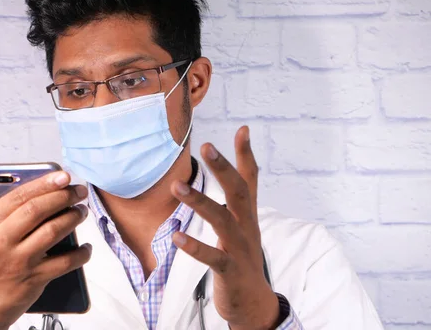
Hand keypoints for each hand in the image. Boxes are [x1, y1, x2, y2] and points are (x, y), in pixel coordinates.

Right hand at [0, 169, 91, 329]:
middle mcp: (1, 242)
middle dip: (62, 196)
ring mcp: (19, 262)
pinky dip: (81, 253)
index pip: (17, 196)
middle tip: (78, 191)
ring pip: (53, 231)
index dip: (43, 183)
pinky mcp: (34, 279)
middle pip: (36, 210)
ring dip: (73, 217)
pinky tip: (86, 246)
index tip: (62, 175)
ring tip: (82, 211)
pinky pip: (65, 262)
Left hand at [171, 126, 279, 329]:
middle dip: (224, 169)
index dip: (246, 154)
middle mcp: (247, 226)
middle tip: (207, 147)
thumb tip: (233, 170)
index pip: (251, 178)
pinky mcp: (230, 271)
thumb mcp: (244, 225)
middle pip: (239, 192)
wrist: (254, 302)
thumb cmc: (243, 256)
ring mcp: (240, 248)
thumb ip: (239, 199)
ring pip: (222, 221)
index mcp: (248, 214)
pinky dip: (195, 247)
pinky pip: (213, 257)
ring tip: (176, 186)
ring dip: (200, 202)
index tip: (242, 128)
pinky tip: (176, 237)